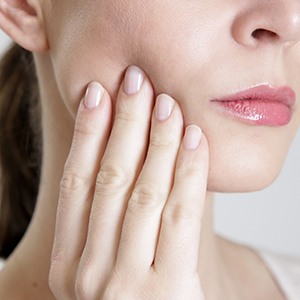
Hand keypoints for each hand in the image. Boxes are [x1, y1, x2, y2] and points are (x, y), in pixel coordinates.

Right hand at [49, 66, 208, 299]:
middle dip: (124, 124)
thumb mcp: (105, 265)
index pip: (76, 181)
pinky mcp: (169, 292)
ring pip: (144, 191)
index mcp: (68, 262)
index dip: (87, 133)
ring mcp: (126, 284)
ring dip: (157, 140)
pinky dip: (188, 172)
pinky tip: (194, 139)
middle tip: (136, 81)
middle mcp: (89, 271)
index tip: (98, 93)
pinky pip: (180, 216)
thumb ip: (106, 220)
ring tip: (166, 102)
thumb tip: (121, 152)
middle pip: (110, 178)